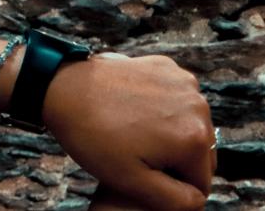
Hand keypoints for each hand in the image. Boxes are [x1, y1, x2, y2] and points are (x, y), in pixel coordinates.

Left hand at [44, 51, 217, 210]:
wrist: (62, 89)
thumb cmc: (93, 136)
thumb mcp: (131, 182)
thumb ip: (175, 200)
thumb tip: (199, 198)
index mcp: (194, 138)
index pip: (201, 181)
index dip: (174, 185)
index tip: (145, 172)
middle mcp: (198, 107)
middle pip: (200, 152)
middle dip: (176, 159)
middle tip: (139, 154)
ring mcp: (184, 83)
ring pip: (191, 125)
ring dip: (173, 133)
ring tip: (136, 133)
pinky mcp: (168, 67)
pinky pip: (178, 99)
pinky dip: (165, 107)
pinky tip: (136, 110)